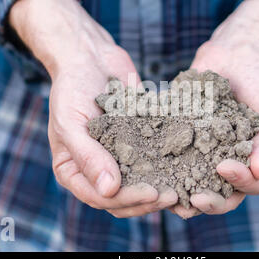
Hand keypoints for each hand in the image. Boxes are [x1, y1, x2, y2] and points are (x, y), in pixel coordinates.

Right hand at [9, 0, 176, 217]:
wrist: (89, 57)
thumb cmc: (71, 88)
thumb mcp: (71, 123)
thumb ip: (88, 156)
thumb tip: (109, 190)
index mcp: (73, 171)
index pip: (100, 198)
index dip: (127, 200)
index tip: (152, 193)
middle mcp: (95, 169)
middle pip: (122, 198)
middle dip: (147, 199)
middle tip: (174, 194)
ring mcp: (117, 157)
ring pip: (140, 183)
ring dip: (160, 186)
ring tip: (185, 184)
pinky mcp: (136, 142)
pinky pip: (151, 159)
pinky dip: (167, 164)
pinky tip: (187, 164)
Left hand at [170, 0, 258, 218]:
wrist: (235, 55)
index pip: (255, 184)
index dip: (241, 182)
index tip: (223, 167)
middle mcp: (235, 163)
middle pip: (226, 196)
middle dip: (211, 201)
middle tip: (195, 198)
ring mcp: (210, 156)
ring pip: (200, 186)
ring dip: (186, 197)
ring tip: (171, 199)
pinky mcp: (187, 144)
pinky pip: (178, 163)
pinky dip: (167, 173)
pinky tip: (154, 176)